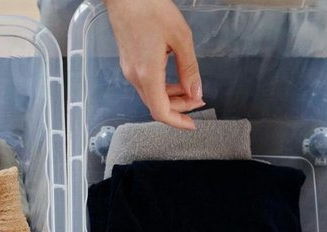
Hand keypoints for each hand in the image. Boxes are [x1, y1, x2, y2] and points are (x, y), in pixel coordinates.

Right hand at [106, 0, 203, 129]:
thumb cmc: (150, 9)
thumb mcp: (180, 37)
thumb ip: (189, 68)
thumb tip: (196, 91)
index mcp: (147, 73)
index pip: (160, 111)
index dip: (177, 121)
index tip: (192, 124)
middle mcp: (134, 76)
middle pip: (156, 105)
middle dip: (178, 108)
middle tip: (198, 99)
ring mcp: (129, 69)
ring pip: (150, 95)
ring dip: (170, 97)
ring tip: (189, 87)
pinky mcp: (128, 62)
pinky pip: (145, 83)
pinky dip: (161, 87)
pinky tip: (173, 76)